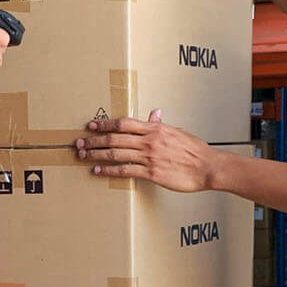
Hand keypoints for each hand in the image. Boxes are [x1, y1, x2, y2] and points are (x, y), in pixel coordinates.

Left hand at [75, 111, 218, 192]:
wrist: (207, 166)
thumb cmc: (194, 150)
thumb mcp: (177, 132)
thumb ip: (161, 124)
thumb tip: (154, 114)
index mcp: (154, 129)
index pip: (124, 122)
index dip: (105, 123)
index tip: (92, 125)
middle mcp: (149, 140)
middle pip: (115, 137)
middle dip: (94, 140)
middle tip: (80, 143)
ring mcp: (149, 157)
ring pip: (116, 153)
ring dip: (97, 154)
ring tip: (84, 156)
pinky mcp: (151, 173)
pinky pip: (125, 170)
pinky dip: (109, 170)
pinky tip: (99, 171)